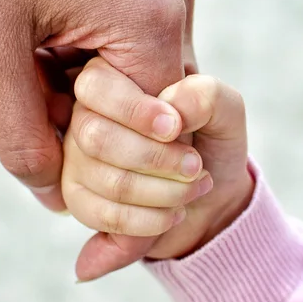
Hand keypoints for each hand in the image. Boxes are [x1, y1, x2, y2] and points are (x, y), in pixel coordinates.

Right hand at [62, 59, 254, 280]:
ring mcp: (77, 160)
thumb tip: (172, 108)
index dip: (134, 111)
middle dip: (156, 159)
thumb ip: (204, 96)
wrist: (211, 194)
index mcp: (112, 80)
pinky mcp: (79, 199)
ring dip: (163, 192)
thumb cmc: (210, 142)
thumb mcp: (226, 111)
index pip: (95, 86)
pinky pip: (104, 215)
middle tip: (195, 166)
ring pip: (107, 181)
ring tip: (193, 189)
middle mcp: (85, 117)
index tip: (176, 129)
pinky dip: (149, 221)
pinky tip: (174, 213)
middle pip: (97, 138)